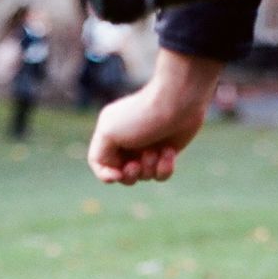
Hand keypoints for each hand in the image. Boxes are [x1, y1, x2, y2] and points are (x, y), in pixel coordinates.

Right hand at [88, 49, 223, 184]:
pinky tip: (169, 151)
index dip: (105, 174)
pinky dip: (164, 168)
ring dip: (149, 168)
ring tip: (157, 150)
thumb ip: (100, 154)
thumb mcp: (109, 133)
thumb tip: (114, 169)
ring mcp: (147, 148)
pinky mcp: (166, 152)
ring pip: (143, 176)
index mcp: (109, 135)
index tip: (117, 175)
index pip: (99, 163)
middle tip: (136, 165)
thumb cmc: (141, 116)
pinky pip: (161, 174)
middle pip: (122, 175)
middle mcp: (127, 143)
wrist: (178, 102)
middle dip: (130, 175)